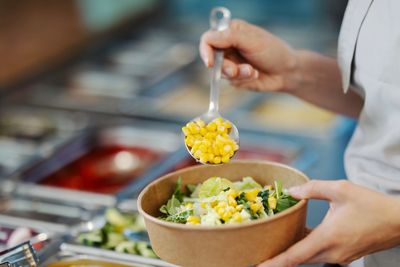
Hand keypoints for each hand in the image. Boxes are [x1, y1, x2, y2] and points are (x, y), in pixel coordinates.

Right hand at [199, 19, 299, 91]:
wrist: (288, 72)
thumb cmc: (273, 51)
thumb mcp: (252, 41)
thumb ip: (229, 37)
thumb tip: (208, 38)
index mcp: (231, 32)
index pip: (208, 39)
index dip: (206, 51)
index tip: (211, 63)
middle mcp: (229, 46)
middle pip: (212, 59)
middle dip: (225, 67)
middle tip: (235, 71)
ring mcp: (232, 62)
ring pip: (221, 73)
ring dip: (237, 74)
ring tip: (252, 72)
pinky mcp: (236, 77)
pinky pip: (231, 82)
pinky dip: (243, 80)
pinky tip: (254, 76)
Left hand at [258, 180, 399, 266]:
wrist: (398, 221)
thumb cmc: (371, 204)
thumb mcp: (341, 189)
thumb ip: (312, 188)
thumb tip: (290, 192)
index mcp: (328, 237)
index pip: (294, 256)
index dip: (274, 263)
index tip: (257, 266)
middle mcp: (332, 253)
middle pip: (297, 259)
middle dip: (278, 257)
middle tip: (260, 250)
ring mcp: (339, 257)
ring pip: (308, 257)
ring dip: (292, 251)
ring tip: (275, 241)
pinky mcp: (344, 256)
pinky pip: (318, 254)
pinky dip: (306, 247)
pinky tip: (298, 235)